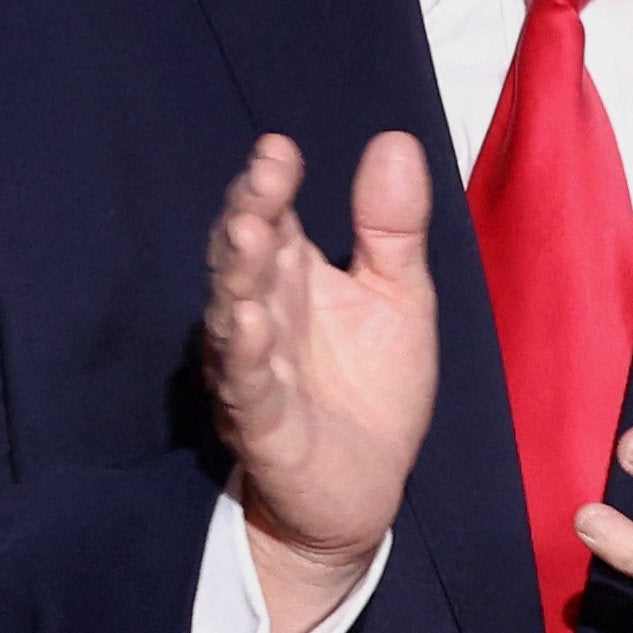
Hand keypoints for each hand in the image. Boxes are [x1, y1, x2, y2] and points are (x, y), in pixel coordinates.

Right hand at [205, 132, 437, 632]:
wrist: (363, 493)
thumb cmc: (372, 388)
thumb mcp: (398, 297)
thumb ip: (392, 228)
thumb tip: (395, 139)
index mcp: (291, 278)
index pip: (272, 218)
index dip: (269, 184)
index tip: (279, 148)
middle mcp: (261, 315)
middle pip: (244, 258)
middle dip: (248, 217)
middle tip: (261, 179)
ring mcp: (256, 373)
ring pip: (234, 318)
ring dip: (238, 277)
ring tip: (248, 234)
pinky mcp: (264, 429)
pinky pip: (250, 391)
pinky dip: (248, 358)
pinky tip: (252, 324)